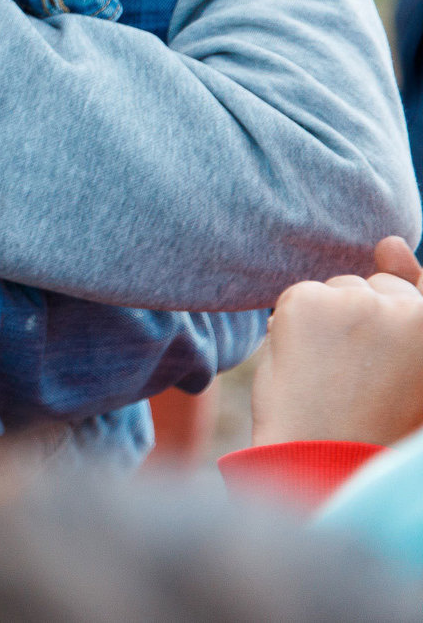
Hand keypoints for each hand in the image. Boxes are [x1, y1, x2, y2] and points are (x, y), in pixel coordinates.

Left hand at [249, 237, 422, 446]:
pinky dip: (293, 325)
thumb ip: (414, 294)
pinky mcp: (309, 301)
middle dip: (364, 320)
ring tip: (333, 377)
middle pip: (379, 287)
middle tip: (359, 379)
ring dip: (329, 321)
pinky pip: (299, 296)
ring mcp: (360, 301)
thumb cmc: (379, 422)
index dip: (393, 331)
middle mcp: (411, 310)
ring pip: (338, 288)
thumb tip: (390, 239)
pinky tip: (304, 364)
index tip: (379, 364)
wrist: (325, 464)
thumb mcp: (414, 365)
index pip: (417, 292)